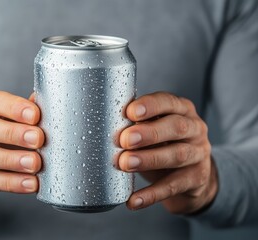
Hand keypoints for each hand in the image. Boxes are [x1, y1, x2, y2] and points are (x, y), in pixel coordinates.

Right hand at [0, 91, 43, 210]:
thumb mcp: (5, 122)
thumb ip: (24, 113)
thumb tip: (47, 104)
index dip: (14, 107)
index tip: (35, 115)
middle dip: (13, 133)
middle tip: (38, 139)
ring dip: (11, 159)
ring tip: (34, 164)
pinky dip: (9, 182)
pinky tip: (29, 183)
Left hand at [118, 92, 217, 213]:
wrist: (191, 175)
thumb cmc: (163, 143)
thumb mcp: (154, 128)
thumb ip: (137, 123)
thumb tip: (104, 124)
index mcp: (181, 110)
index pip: (168, 102)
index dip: (150, 105)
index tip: (130, 112)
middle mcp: (194, 128)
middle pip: (176, 127)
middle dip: (149, 133)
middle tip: (125, 139)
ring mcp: (198, 154)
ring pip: (177, 155)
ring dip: (149, 159)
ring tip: (125, 164)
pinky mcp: (197, 179)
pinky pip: (174, 186)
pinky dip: (152, 194)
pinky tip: (133, 200)